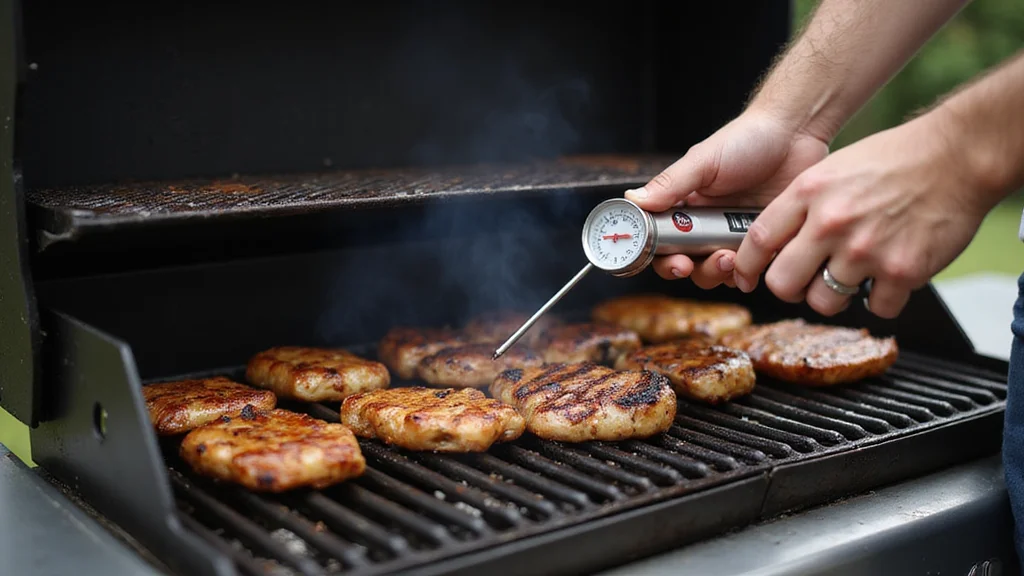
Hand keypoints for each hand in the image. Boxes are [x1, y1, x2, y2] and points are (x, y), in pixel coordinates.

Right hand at [626, 111, 828, 287]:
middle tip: (693, 264)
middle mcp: (705, 225)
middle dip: (688, 269)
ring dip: (717, 272)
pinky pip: (751, 269)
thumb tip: (633, 200)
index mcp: (684, 206)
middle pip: (685, 263)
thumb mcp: (704, 160)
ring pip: (716, 271)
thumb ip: (670, 184)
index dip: (660, 257)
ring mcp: (733, 235)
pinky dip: (749, 272)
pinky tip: (755, 258)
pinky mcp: (762, 242)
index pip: (659, 241)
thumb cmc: (748, 139)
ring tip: (729, 257)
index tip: (671, 260)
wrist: (796, 134)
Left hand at [732, 109, 986, 318]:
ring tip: (851, 276)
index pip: (759, 240)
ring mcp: (865, 250)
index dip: (746, 265)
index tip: (748, 276)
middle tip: (802, 283)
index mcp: (809, 193)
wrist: (957, 156)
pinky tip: (889, 276)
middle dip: (789, 290)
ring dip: (834, 297)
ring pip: (824, 303)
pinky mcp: (901, 271)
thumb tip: (774, 242)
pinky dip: (882, 298)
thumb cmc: (895, 160)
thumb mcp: (832, 169)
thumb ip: (801, 204)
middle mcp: (831, 223)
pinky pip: (875, 307)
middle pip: (783, 283)